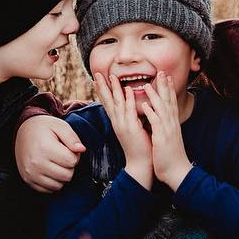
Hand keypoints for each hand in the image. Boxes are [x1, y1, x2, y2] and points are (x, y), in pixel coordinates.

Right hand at [15, 115, 84, 191]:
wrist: (22, 131)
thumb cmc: (43, 128)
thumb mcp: (60, 126)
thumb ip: (72, 138)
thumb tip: (81, 150)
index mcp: (45, 148)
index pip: (72, 161)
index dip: (74, 155)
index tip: (67, 149)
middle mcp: (36, 163)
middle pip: (67, 175)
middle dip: (69, 166)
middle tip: (62, 156)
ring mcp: (31, 173)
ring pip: (59, 185)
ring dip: (61, 176)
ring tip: (55, 163)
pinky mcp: (28, 180)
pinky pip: (48, 190)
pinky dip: (52, 182)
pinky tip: (49, 170)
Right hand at [94, 68, 152, 189]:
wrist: (141, 164)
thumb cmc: (139, 147)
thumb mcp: (133, 129)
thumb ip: (130, 118)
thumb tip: (131, 107)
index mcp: (118, 122)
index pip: (108, 103)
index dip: (102, 91)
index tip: (98, 79)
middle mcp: (118, 122)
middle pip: (108, 101)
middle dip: (103, 86)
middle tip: (97, 73)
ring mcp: (123, 125)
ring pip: (117, 103)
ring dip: (113, 89)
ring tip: (110, 76)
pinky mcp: (132, 129)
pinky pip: (129, 111)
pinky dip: (128, 100)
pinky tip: (127, 89)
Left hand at [137, 72, 191, 188]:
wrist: (177, 172)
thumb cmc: (170, 156)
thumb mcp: (169, 137)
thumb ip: (166, 126)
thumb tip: (162, 119)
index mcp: (173, 124)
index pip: (171, 102)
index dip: (169, 89)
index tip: (166, 77)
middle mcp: (172, 124)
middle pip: (169, 101)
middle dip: (165, 86)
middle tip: (162, 72)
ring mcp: (168, 130)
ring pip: (162, 109)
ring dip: (155, 96)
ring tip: (147, 84)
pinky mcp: (162, 138)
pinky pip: (156, 123)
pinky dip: (151, 113)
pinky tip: (145, 105)